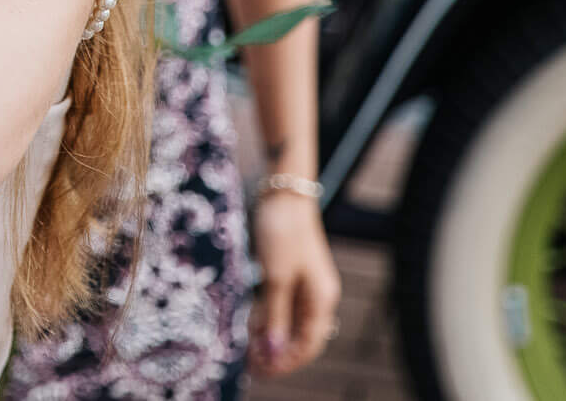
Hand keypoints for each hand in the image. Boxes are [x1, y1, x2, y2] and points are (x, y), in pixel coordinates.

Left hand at [249, 189, 341, 375]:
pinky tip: (249, 325)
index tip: (261, 370)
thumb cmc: (283, 233)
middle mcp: (316, 296)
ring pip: (287, 322)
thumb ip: (275, 315)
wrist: (283, 194)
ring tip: (244, 348)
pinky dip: (266, 317)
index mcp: (321, 299)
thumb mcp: (276, 277)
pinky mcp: (289, 275)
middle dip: (275, 352)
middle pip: (298, 336)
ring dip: (268, 337)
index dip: (286, 362)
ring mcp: (304, 286)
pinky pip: (280, 306)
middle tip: (248, 364)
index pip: (308, 344)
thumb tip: (274, 352)